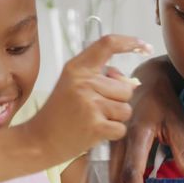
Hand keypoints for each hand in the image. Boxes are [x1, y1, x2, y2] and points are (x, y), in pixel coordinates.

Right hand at [26, 35, 151, 163]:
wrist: (38, 140)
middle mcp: (83, 82)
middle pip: (125, 87)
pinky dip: (112, 133)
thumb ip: (99, 77)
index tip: (145, 46)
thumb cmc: (59, 112)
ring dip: (115, 117)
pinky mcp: (95, 126)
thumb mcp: (72, 84)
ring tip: (94, 119)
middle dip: (118, 100)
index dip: (130, 42)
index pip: (108, 44)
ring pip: (126, 108)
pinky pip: (121, 127)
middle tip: (94, 108)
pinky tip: (95, 132)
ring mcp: (89, 104)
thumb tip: (132, 81)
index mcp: (77, 68)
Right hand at [111, 57, 183, 182]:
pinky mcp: (112, 141)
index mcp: (136, 134)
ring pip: (110, 173)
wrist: (147, 78)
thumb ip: (183, 151)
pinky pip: (110, 166)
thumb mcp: (177, 123)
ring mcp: (113, 139)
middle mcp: (120, 138)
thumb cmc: (163, 100)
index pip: (133, 170)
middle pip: (115, 177)